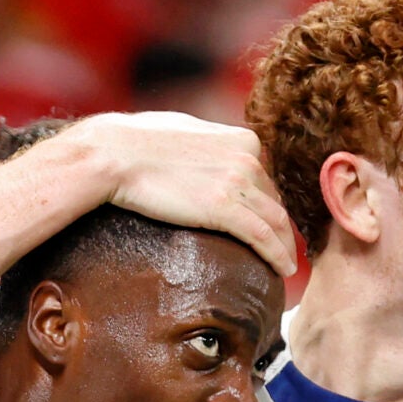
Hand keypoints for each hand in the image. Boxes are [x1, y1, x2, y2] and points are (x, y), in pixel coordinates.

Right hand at [71, 112, 296, 277]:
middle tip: (286, 250)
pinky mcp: (223, 207)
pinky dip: (277, 256)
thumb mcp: (186, 131)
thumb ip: (208, 145)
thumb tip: (205, 154)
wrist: (115, 153)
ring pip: (276, 221)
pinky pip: (262, 237)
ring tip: (287, 267)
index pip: (266, 179)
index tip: (271, 223)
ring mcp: (237, 181)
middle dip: (283, 228)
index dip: (269, 204)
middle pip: (274, 200)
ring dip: (286, 247)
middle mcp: (248, 157)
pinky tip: (283, 270)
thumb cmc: (137, 141)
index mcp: (242, 139)